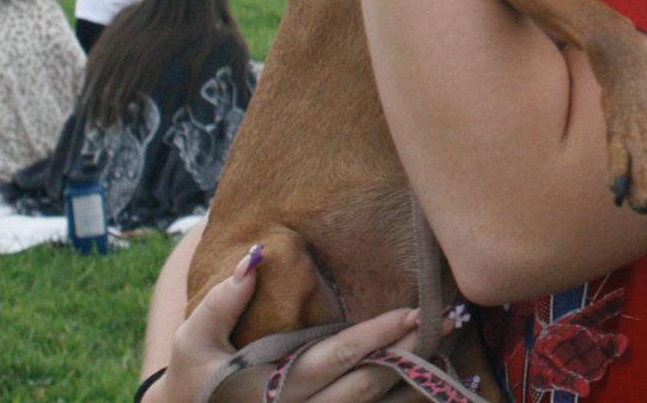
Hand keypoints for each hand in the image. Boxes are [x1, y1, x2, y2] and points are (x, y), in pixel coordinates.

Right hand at [149, 245, 425, 402]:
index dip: (376, 335)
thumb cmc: (193, 381)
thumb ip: (222, 302)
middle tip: (452, 319)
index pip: (335, 359)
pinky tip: (440, 378)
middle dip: (411, 353)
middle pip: (367, 386)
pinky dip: (408, 400)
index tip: (415, 311)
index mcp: (272, 388)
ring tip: (453, 340)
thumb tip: (256, 257)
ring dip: (418, 378)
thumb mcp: (193, 342)